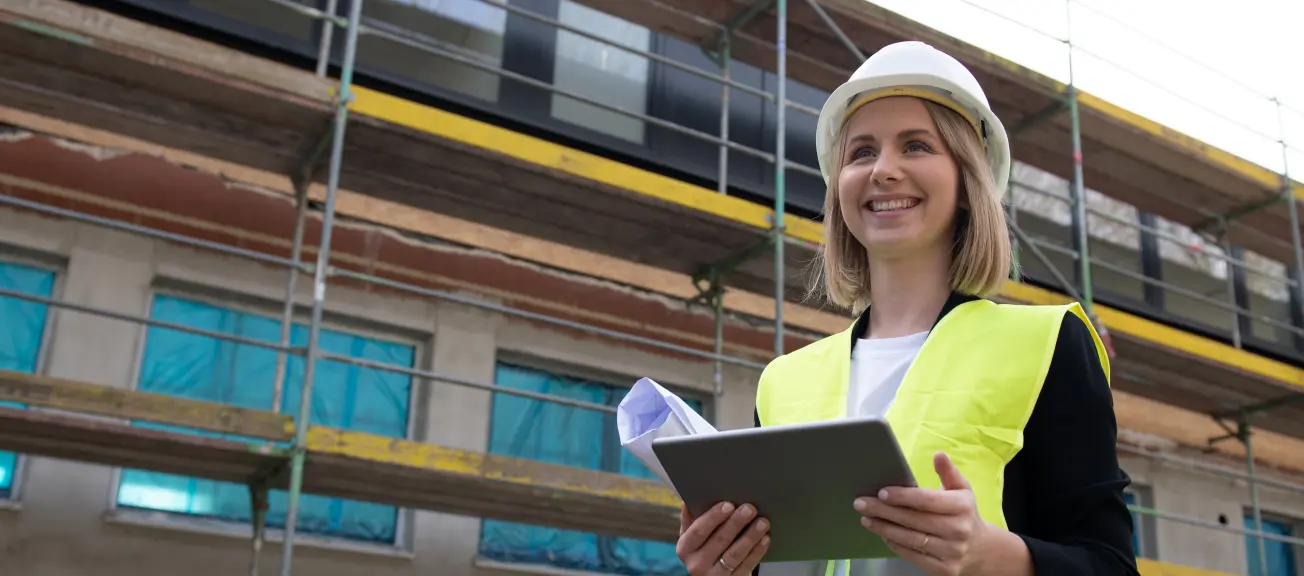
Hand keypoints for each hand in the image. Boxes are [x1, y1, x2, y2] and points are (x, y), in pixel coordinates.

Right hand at [675, 502, 770, 574]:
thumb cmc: (701, 551)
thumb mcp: (691, 538)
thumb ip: (690, 520)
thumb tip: (688, 500)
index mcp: (685, 548)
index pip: (698, 531)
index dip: (713, 517)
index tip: (728, 505)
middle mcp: (697, 564)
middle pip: (719, 541)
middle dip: (736, 523)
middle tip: (750, 508)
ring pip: (734, 554)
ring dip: (750, 537)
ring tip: (762, 522)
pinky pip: (746, 566)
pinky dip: (757, 552)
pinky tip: (765, 539)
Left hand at [854, 453, 990, 575]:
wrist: (981, 550)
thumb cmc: (964, 514)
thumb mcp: (962, 490)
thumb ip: (948, 472)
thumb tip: (938, 455)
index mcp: (962, 507)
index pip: (927, 500)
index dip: (902, 496)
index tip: (881, 492)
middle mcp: (958, 530)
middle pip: (913, 520)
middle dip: (883, 511)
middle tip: (861, 503)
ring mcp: (951, 552)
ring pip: (910, 539)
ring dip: (884, 528)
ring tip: (866, 519)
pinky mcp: (944, 569)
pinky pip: (913, 555)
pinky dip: (895, 544)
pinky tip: (882, 534)